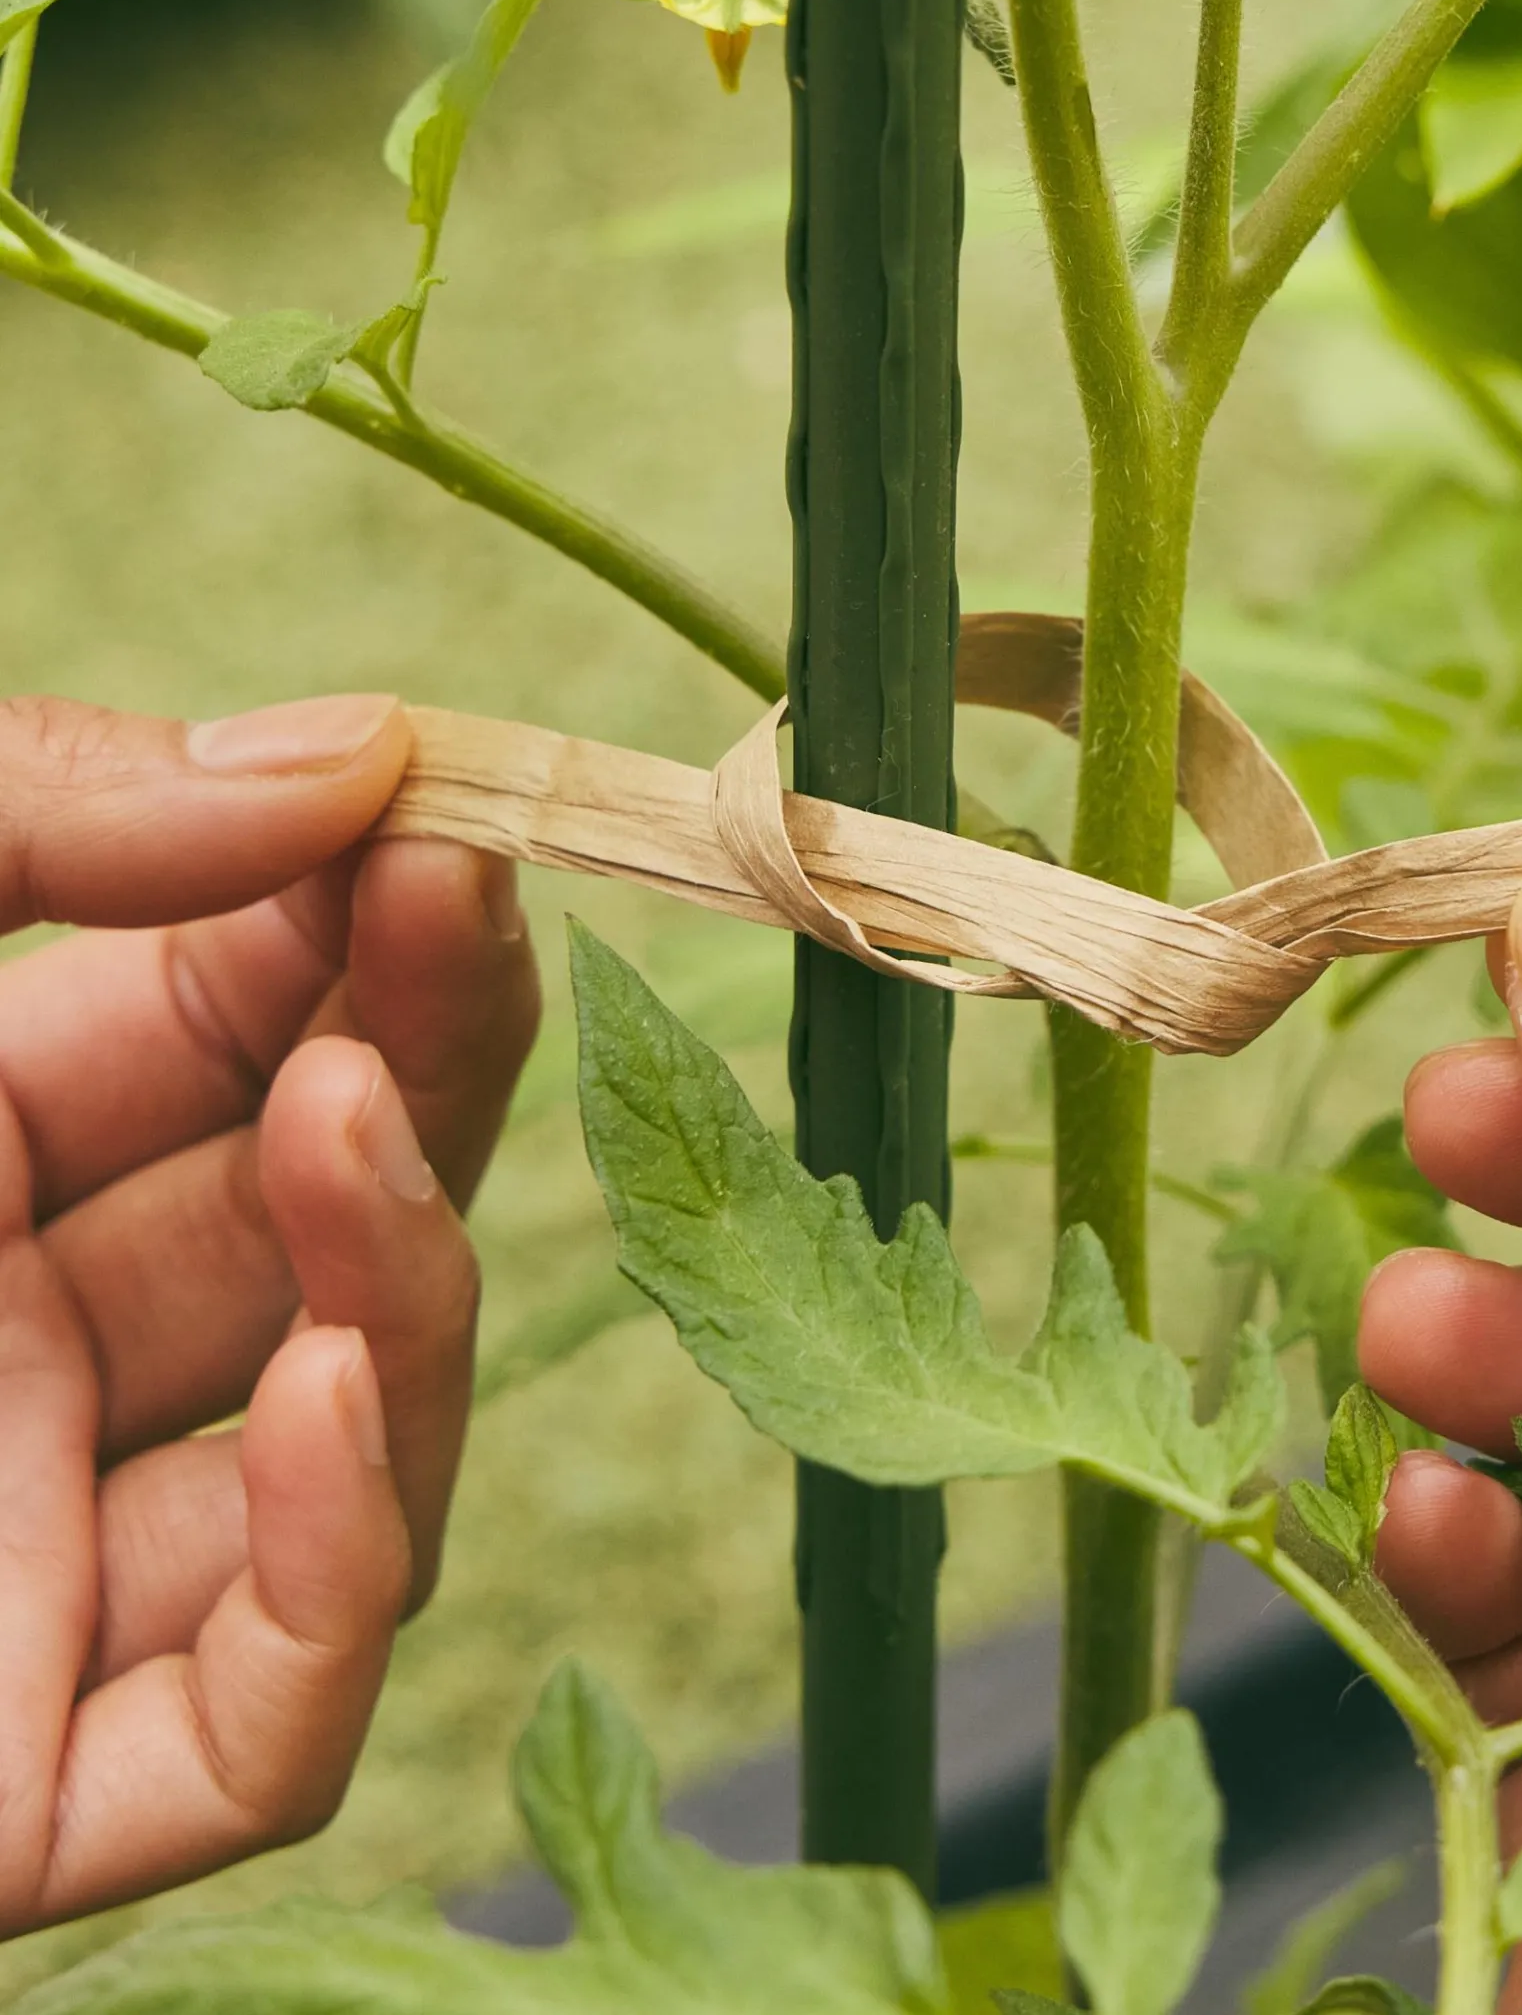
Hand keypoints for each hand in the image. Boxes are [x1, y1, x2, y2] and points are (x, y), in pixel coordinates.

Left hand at [0, 693, 537, 1933]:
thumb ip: (44, 811)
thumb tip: (357, 748)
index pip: (256, 1033)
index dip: (377, 924)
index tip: (455, 818)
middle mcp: (15, 1351)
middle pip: (332, 1227)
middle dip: (418, 1065)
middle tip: (449, 919)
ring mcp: (21, 1572)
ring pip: (353, 1466)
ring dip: (404, 1287)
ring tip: (338, 1126)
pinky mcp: (3, 1794)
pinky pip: (262, 1728)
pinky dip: (345, 1573)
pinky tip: (342, 1391)